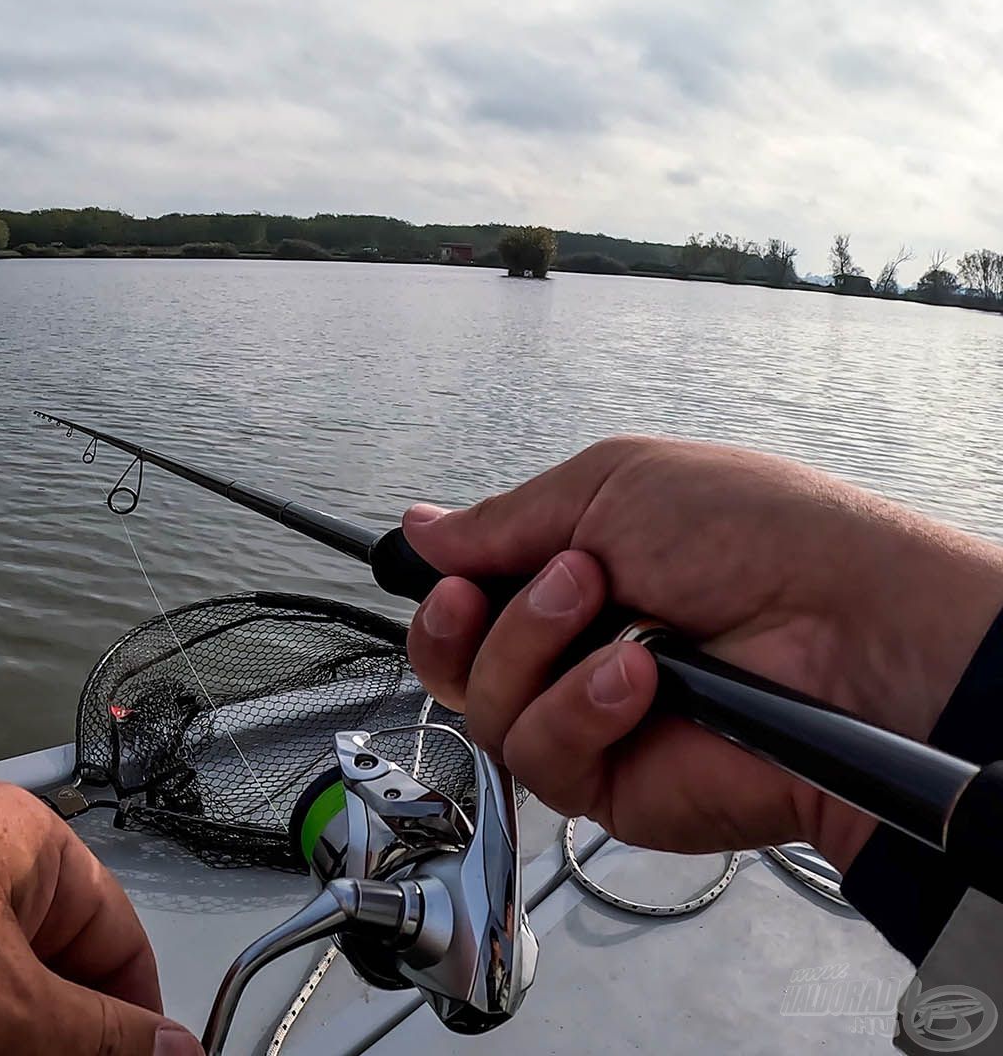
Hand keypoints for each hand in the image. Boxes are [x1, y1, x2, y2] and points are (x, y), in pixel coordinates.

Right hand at [401, 436, 1002, 871]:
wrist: (850, 632)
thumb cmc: (766, 543)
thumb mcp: (615, 486)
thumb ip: (505, 519)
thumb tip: (423, 526)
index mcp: (571, 581)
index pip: (463, 607)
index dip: (443, 598)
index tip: (453, 574)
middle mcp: (571, 656)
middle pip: (453, 668)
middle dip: (471, 626)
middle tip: (550, 586)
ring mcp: (588, 724)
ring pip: (485, 713)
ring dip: (540, 655)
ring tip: (624, 624)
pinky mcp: (611, 787)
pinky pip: (539, 760)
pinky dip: (581, 711)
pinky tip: (640, 681)